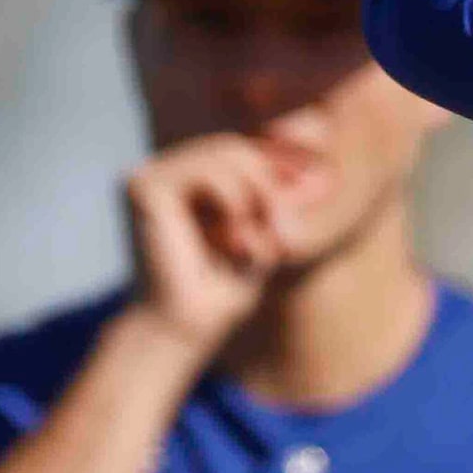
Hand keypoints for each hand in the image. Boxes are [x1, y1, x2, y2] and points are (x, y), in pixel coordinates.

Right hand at [119, 135, 320, 351]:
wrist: (189, 326)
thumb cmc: (226, 286)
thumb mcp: (267, 233)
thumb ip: (285, 200)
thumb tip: (328, 174)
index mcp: (183, 177)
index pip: (239, 148)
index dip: (283, 156)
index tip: (323, 178)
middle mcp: (161, 170)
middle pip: (235, 146)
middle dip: (273, 180)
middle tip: (290, 225)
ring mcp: (147, 174)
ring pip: (227, 152)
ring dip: (260, 193)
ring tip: (266, 237)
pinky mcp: (144, 188)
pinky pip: (209, 171)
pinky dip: (238, 199)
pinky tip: (239, 234)